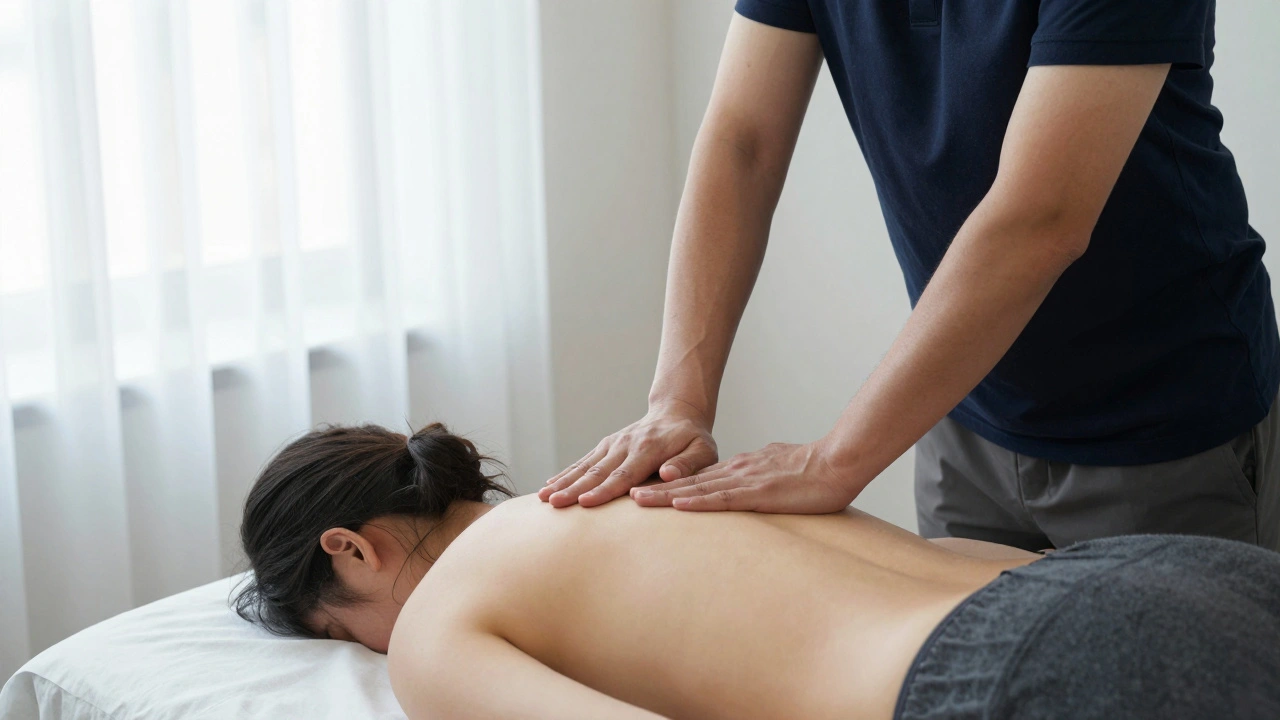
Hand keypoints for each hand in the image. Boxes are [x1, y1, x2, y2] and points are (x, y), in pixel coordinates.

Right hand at [538, 400, 718, 507]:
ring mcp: (612, 444)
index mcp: (648, 449)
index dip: (604, 490)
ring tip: (543, 498)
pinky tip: (548, 486)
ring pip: (585, 466)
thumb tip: (668, 474)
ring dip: (564, 483)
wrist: (676, 414)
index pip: (624, 474)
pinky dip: (565, 474)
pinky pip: (583, 462)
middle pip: (597, 472)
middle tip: (554, 504)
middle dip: (574, 490)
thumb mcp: (703, 450)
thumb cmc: (693, 440)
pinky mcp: (605, 446)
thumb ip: (688, 463)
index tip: (585, 503)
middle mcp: (625, 445)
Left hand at [628, 440, 857, 512]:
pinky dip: (696, 502)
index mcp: (741, 469)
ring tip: (636, 499)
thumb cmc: (816, 471)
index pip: (698, 478)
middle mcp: (736, 472)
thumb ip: (760, 477)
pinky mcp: (758, 494)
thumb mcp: (779, 471)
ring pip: (697, 489)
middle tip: (624, 494)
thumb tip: (751, 484)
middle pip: (688, 482)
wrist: (838, 462)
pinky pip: (722, 499)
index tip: (644, 489)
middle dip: (655, 489)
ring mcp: (745, 481)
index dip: (669, 484)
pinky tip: (676, 504)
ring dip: (665, 495)